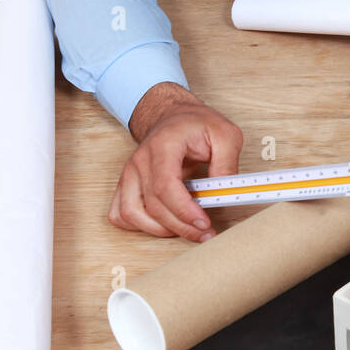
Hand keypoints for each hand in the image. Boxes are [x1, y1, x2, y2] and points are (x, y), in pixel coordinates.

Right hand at [109, 83, 243, 241]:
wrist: (173, 116)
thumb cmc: (196, 124)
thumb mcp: (225, 134)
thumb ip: (227, 163)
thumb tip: (224, 192)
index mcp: (164, 145)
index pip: (165, 186)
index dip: (184, 211)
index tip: (204, 223)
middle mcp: (140, 161)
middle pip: (153, 206)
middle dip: (181, 227)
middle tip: (205, 233)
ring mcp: (130, 173)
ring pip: (131, 214)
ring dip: (159, 230)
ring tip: (185, 229)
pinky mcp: (126, 184)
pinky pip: (121, 214)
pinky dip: (139, 225)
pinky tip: (162, 224)